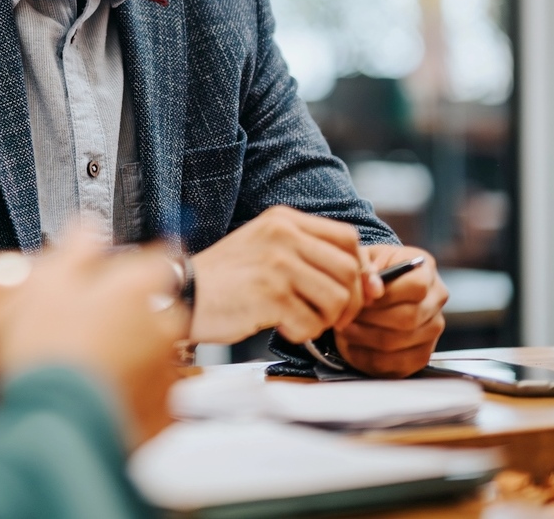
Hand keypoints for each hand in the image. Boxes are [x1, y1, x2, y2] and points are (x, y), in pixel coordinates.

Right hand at [0, 230, 186, 446]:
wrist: (54, 427)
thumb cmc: (47, 356)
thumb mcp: (47, 284)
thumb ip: (75, 249)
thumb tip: (89, 226)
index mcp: (139, 287)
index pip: (159, 257)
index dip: (135, 263)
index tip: (121, 271)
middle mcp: (163, 325)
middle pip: (156, 306)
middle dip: (130, 312)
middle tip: (88, 325)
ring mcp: (167, 372)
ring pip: (154, 351)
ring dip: (131, 353)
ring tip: (87, 365)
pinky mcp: (163, 414)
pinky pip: (153, 395)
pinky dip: (133, 393)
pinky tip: (101, 394)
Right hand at [188, 205, 378, 343]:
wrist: (182, 295)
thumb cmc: (225, 280)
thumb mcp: (267, 250)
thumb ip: (312, 259)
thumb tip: (370, 285)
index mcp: (284, 220)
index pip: (348, 237)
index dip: (360, 268)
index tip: (355, 291)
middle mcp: (284, 235)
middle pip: (349, 269)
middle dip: (350, 302)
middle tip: (332, 318)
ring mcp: (277, 264)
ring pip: (337, 298)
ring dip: (326, 320)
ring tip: (302, 321)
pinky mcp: (271, 295)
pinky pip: (312, 323)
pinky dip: (303, 334)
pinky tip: (281, 327)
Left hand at [334, 244, 447, 377]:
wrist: (373, 291)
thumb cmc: (369, 272)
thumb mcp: (365, 259)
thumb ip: (367, 269)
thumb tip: (372, 290)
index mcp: (426, 270)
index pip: (416, 287)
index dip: (385, 295)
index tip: (361, 297)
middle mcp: (436, 301)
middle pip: (408, 318)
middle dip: (370, 318)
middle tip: (347, 316)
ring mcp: (432, 331)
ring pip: (397, 342)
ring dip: (364, 337)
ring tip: (346, 327)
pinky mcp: (420, 356)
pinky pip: (393, 364)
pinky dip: (366, 356)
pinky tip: (352, 343)